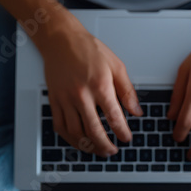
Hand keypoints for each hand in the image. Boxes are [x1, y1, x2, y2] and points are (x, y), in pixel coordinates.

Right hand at [35, 17, 143, 156]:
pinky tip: (78, 142)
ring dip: (88, 146)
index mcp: (100, 85)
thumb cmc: (88, 49)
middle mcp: (81, 95)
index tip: (126, 138)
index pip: (114, 117)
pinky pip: (60, 126)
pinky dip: (69, 139)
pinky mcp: (54, 100)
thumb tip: (136, 110)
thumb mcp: (116, 65)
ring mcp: (66, 99)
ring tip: (98, 149)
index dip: (122, 132)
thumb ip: (127, 90)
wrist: (61, 40)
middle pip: (94, 131)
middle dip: (105, 146)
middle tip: (112, 151)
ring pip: (76, 132)